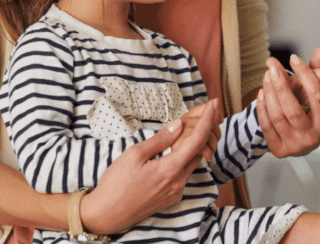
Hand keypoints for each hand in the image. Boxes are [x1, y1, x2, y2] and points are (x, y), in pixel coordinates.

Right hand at [81, 99, 218, 233]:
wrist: (105, 215)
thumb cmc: (116, 184)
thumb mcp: (134, 155)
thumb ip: (161, 139)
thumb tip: (180, 124)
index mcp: (170, 169)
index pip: (198, 139)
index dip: (208, 119)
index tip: (214, 104)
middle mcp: (178, 182)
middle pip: (201, 151)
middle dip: (205, 130)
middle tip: (204, 112)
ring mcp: (176, 192)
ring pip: (193, 163)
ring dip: (195, 145)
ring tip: (190, 128)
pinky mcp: (171, 198)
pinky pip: (184, 174)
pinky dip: (185, 159)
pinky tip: (177, 150)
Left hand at [256, 50, 319, 157]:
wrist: (302, 141)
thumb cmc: (311, 112)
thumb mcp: (317, 94)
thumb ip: (317, 71)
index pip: (314, 94)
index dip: (304, 74)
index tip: (293, 58)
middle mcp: (312, 137)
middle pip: (292, 108)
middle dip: (280, 84)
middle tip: (272, 66)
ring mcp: (295, 146)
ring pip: (277, 116)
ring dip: (269, 93)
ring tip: (266, 76)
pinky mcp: (279, 150)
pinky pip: (266, 125)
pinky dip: (262, 107)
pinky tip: (262, 92)